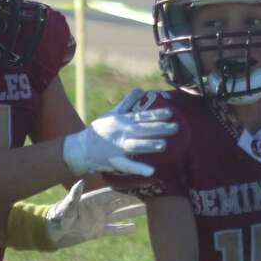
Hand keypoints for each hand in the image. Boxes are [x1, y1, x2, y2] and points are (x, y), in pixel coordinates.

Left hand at [40, 180, 145, 248]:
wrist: (51, 233)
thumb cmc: (56, 218)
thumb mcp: (66, 207)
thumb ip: (74, 195)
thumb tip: (80, 182)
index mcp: (94, 199)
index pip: (115, 192)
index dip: (127, 188)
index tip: (141, 183)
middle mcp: (99, 207)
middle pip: (122, 201)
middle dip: (136, 197)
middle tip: (152, 194)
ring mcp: (99, 219)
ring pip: (121, 213)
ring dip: (134, 211)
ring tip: (149, 208)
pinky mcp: (97, 230)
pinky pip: (113, 229)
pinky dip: (123, 228)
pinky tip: (135, 228)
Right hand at [62, 88, 177, 175]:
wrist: (83, 147)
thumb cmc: (101, 129)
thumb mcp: (113, 113)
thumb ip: (128, 102)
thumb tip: (139, 90)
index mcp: (123, 120)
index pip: (143, 116)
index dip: (157, 114)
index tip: (170, 113)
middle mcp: (123, 132)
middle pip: (144, 130)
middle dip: (160, 129)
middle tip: (176, 128)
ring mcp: (119, 147)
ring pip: (137, 145)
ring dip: (149, 145)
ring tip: (164, 145)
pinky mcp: (116, 161)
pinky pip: (128, 165)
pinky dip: (139, 168)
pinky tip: (151, 171)